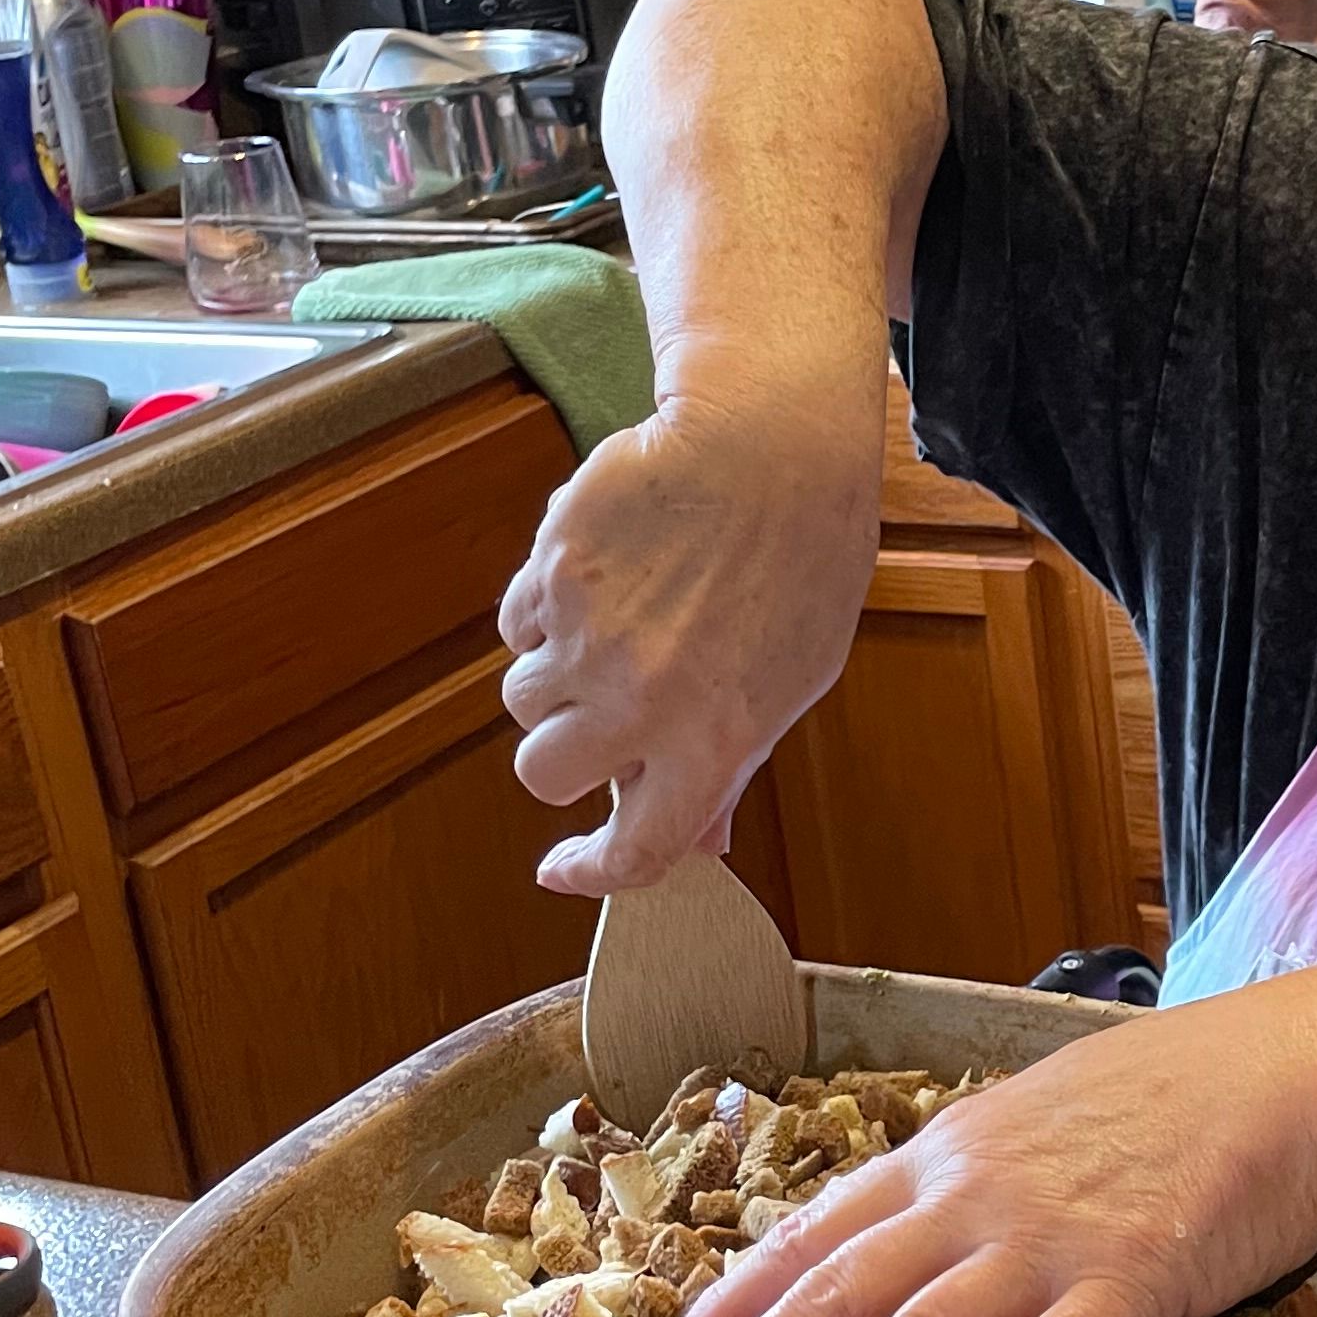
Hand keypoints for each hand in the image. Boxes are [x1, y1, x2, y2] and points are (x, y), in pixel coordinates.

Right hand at [498, 382, 874, 892]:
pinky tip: (603, 576)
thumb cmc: (799, 562)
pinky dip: (545, 613)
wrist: (772, 446)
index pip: (637, 848)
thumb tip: (701, 843)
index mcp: (715, 741)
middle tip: (596, 711)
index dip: (591, 870)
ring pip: (520, 700)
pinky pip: (517, 624)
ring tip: (614, 624)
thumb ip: (732, 766)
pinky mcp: (553, 572)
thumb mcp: (793, 680)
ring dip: (552, 679)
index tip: (561, 866)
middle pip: (543, 775)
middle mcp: (642, 701)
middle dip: (562, 753)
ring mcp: (590, 636)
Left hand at [654, 978, 1316, 1316]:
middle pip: (835, 1293)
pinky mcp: (1125, 1281)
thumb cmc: (1174, 1094)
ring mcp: (1045, 1241)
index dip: (735, 1302)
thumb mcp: (1039, 1115)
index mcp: (947, 1157)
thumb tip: (910, 1228)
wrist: (1286, 1073)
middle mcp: (973, 1199)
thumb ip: (970, 1177)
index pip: (812, 1233)